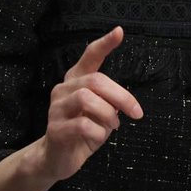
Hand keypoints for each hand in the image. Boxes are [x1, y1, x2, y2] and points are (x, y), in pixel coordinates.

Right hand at [34, 26, 143, 183]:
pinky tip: (98, 137)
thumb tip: (123, 102)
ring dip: (108, 114)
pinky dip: (98, 132)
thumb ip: (109, 101)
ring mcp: (56, 108)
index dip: (104, 44)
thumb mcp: (101, 113)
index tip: (119, 31)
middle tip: (135, 112)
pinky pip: (82, 125)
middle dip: (121, 96)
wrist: (57, 158)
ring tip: (113, 125)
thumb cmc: (83, 131)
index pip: (90, 56)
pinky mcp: (55, 129)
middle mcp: (64, 89)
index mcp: (76, 80)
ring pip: (86, 99)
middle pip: (95, 81)